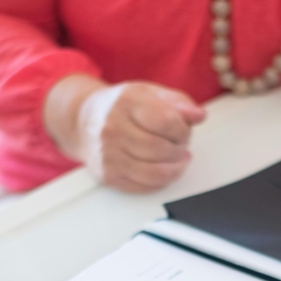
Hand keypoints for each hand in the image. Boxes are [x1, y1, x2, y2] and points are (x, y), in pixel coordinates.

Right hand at [45, 76, 205, 192]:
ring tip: (177, 159)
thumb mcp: (150, 93)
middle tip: (180, 145)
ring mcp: (108, 155)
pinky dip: (161, 181)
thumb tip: (199, 116)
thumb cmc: (121, 106)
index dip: (183, 129)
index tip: (183, 130)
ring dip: (175, 168)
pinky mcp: (107, 175)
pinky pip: (145, 187)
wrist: (81, 120)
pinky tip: (162, 169)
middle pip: (162, 149)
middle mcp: (113, 128)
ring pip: (156, 173)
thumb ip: (178, 102)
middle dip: (180, 150)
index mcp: (126, 102)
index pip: (167, 121)